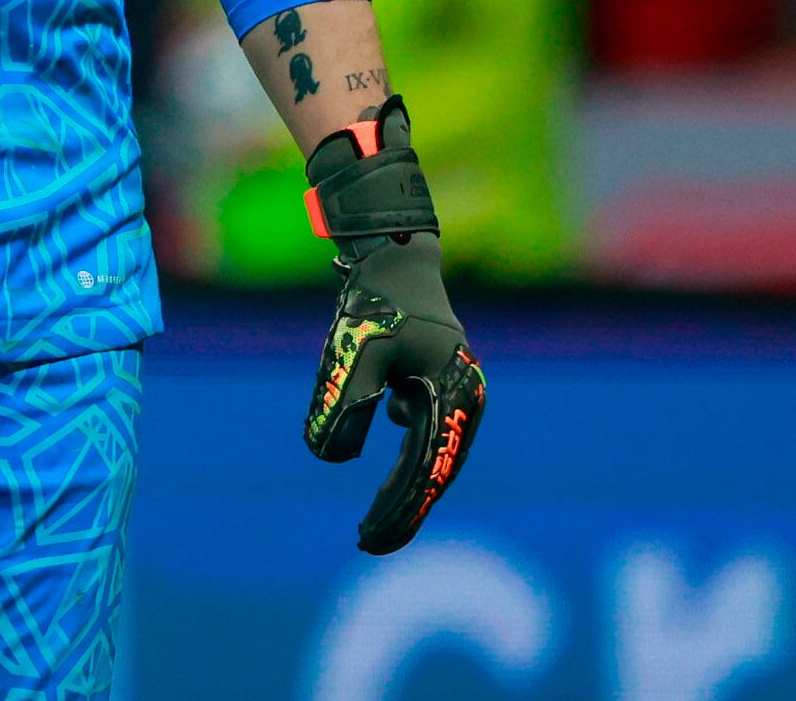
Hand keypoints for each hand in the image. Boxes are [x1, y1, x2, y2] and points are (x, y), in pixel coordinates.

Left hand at [299, 98, 486, 553]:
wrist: (392, 252)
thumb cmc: (375, 301)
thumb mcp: (354, 354)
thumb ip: (343, 407)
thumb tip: (331, 459)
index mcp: (454, 396)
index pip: (426, 471)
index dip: (398, 511)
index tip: (368, 539)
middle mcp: (464, 397)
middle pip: (435, 471)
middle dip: (403, 509)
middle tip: (368, 543)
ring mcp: (455, 387)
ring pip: (432, 453)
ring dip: (405, 485)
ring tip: (374, 515)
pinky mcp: (439, 378)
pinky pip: (426, 430)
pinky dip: (406, 453)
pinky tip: (382, 451)